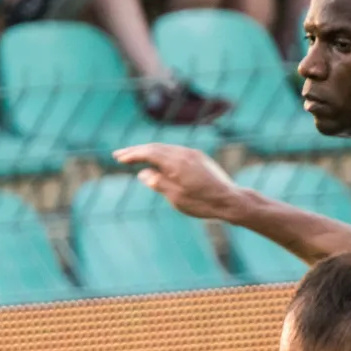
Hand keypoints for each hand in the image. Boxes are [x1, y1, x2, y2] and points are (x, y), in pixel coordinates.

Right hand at [112, 143, 242, 218]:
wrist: (231, 200)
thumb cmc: (204, 203)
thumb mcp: (176, 198)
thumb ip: (158, 183)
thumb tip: (143, 172)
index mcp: (176, 163)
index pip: (148, 153)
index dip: (132, 155)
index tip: (118, 158)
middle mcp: (184, 153)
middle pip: (155, 147)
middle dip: (137, 150)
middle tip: (120, 155)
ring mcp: (193, 154)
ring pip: (166, 148)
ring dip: (149, 151)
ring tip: (135, 156)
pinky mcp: (200, 158)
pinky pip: (176, 151)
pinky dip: (162, 153)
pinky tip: (158, 160)